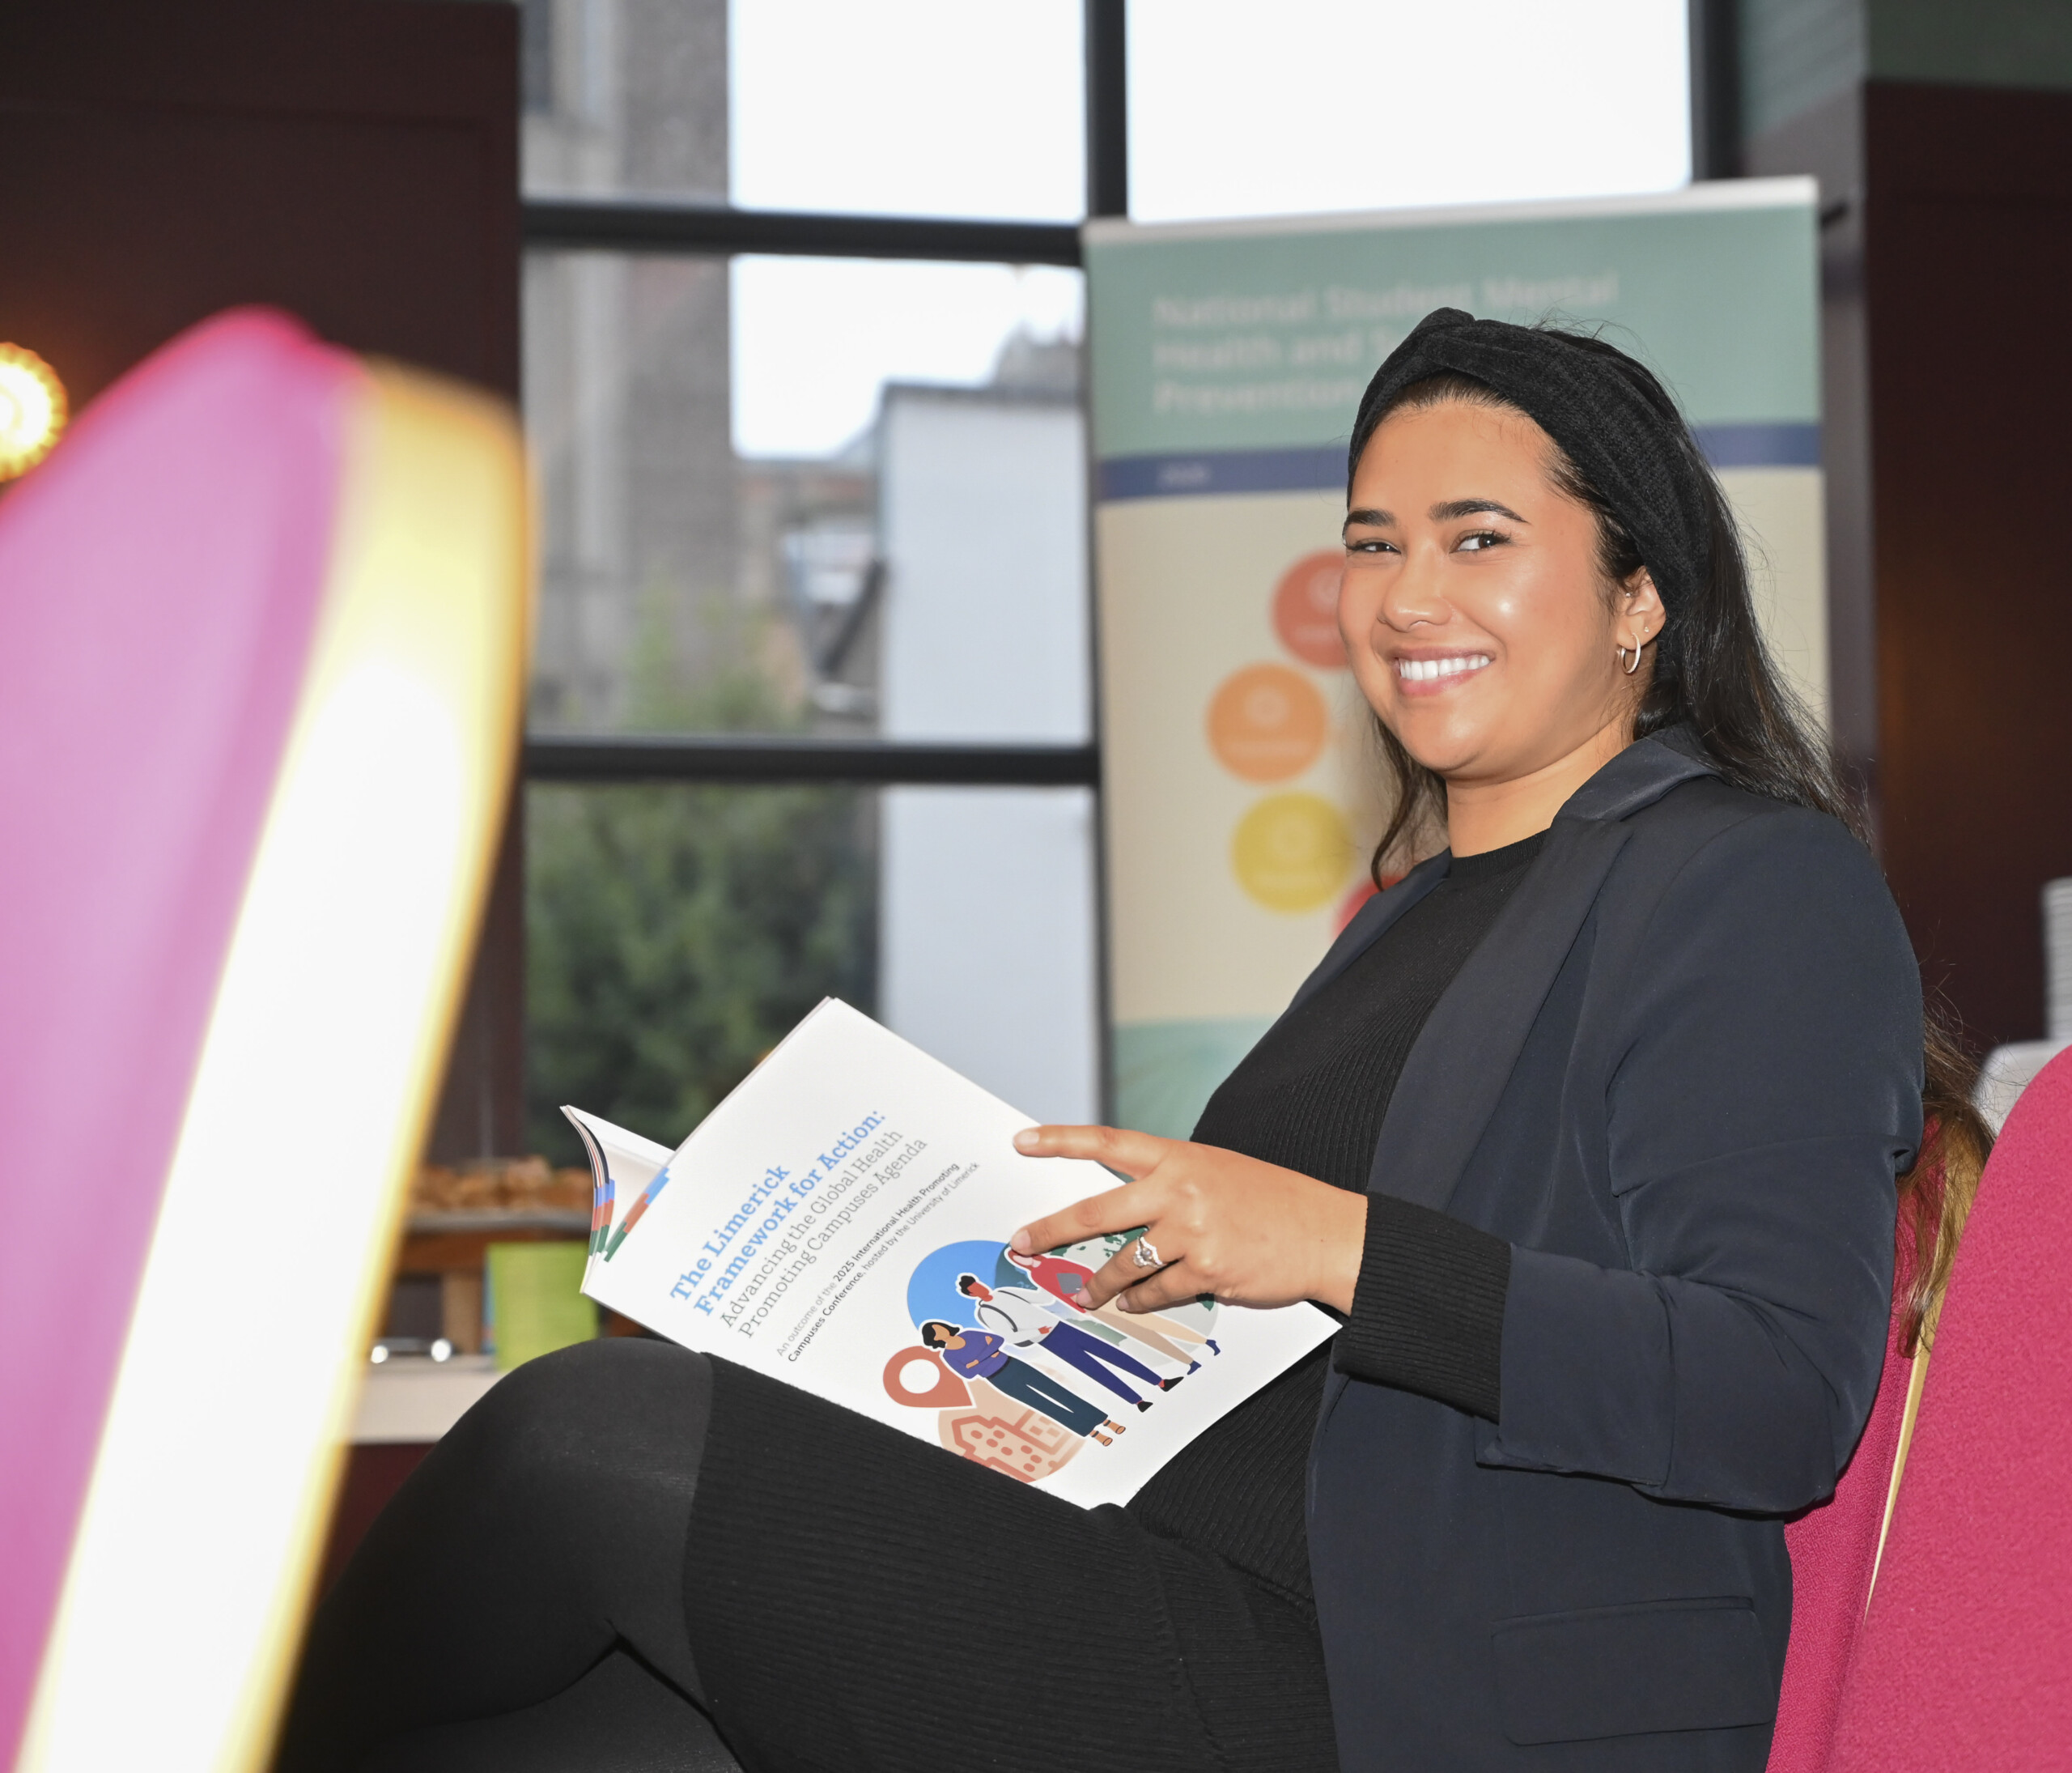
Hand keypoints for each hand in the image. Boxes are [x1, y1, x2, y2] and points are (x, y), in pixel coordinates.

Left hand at [1009, 1125, 1365, 1315]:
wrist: (1324, 1232)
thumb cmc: (1271, 1201)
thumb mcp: (1215, 1171)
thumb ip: (1168, 1184)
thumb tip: (1120, 1215)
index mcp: (1179, 1156)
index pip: (1107, 1142)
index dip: (1061, 1140)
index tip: (1022, 1140)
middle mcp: (1179, 1189)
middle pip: (1097, 1211)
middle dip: (1051, 1231)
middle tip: (1022, 1243)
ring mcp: (1192, 1230)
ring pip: (1123, 1262)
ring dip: (1099, 1283)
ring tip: (1086, 1293)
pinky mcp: (1206, 1270)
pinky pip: (1156, 1291)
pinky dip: (1140, 1300)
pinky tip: (1132, 1304)